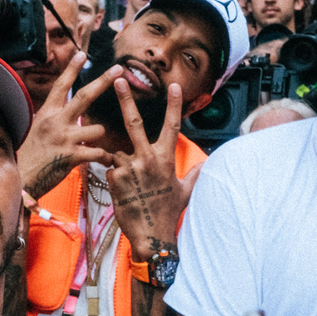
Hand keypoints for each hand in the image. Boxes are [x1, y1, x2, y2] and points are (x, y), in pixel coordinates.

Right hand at [19, 52, 123, 197]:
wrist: (20, 180)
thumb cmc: (29, 156)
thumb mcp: (36, 130)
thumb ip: (52, 119)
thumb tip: (63, 110)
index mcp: (47, 114)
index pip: (61, 86)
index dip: (71, 69)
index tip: (82, 54)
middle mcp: (56, 122)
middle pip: (84, 96)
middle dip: (104, 81)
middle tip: (118, 69)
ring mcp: (64, 139)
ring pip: (97, 129)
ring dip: (100, 137)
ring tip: (93, 147)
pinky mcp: (72, 157)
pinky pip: (98, 153)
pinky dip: (105, 158)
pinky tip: (104, 161)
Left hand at [107, 81, 201, 262]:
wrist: (151, 235)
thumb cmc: (169, 212)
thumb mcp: (185, 190)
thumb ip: (194, 172)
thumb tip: (207, 162)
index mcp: (165, 158)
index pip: (172, 126)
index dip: (174, 105)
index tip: (173, 85)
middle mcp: (147, 159)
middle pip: (133, 123)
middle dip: (125, 99)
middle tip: (117, 80)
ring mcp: (129, 168)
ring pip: (118, 153)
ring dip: (120, 164)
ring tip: (130, 186)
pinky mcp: (114, 179)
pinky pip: (110, 170)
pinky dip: (113, 178)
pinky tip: (122, 193)